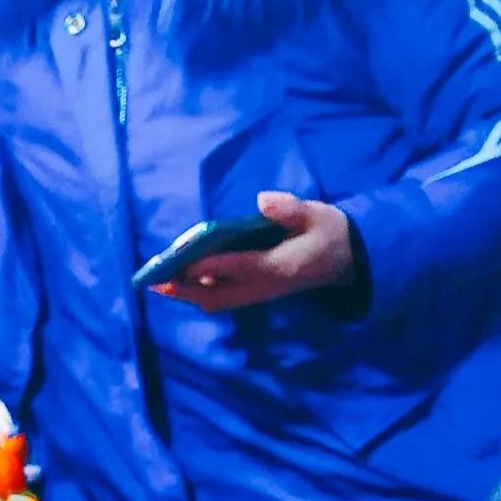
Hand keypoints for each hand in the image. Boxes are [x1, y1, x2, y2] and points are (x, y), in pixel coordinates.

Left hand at [156, 191, 354, 310]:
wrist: (343, 259)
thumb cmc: (328, 232)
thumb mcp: (317, 214)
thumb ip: (290, 209)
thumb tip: (262, 199)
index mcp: (279, 266)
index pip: (240, 267)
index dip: (212, 265)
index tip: (186, 261)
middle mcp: (263, 286)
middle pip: (218, 294)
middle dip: (187, 289)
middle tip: (157, 280)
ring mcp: (257, 295)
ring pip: (215, 301)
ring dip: (188, 294)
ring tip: (159, 283)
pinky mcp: (253, 295)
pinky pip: (220, 299)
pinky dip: (198, 293)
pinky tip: (180, 282)